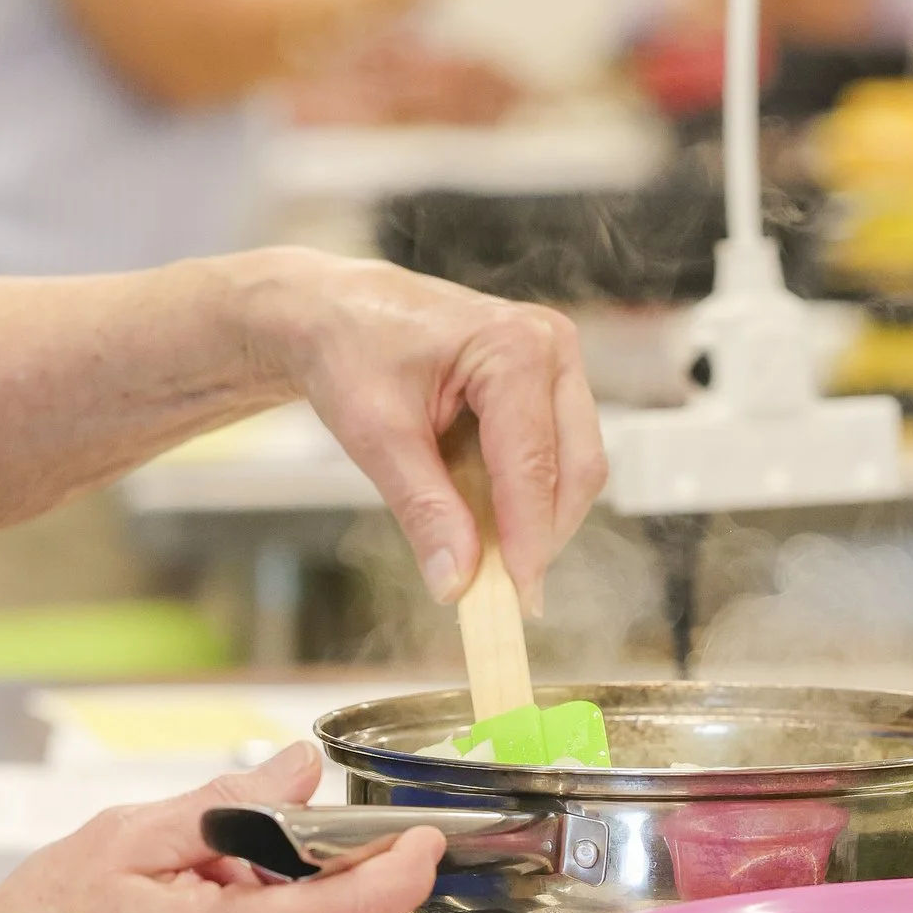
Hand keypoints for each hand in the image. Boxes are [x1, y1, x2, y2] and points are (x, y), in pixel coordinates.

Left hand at [235, 253, 606, 605]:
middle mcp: (551, 346)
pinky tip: (489, 518)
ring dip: (538, 518)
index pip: (533, 463)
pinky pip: (559, 455)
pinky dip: (528, 496)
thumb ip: (422, 508)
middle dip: (543, 534)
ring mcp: (558, 362)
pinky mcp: (551, 383)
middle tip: (503, 590)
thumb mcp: (376, 435)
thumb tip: (457, 580)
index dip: (528, 539)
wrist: (337, 313)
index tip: (518, 599)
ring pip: (575, 467)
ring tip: (488, 555)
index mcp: (513, 347)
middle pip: (575, 468)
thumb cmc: (351, 353)